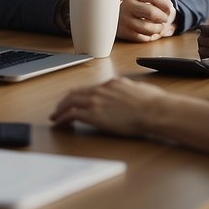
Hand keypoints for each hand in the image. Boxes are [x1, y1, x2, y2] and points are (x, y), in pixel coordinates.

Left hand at [50, 77, 166, 136]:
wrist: (154, 111)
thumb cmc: (153, 104)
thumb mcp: (139, 91)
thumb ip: (129, 91)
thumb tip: (132, 94)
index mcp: (112, 84)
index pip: (89, 88)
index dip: (79, 95)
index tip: (74, 100)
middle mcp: (100, 89)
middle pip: (75, 93)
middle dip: (64, 101)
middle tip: (58, 109)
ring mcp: (95, 101)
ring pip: (69, 102)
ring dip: (59, 110)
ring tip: (54, 118)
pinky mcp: (93, 114)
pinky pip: (71, 115)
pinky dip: (62, 119)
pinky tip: (58, 125)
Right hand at [112, 0, 173, 41]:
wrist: (105, 10)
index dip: (164, 3)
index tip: (169, 8)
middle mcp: (125, 4)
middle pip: (151, 12)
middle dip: (162, 17)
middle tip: (165, 18)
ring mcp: (123, 19)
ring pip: (147, 27)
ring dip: (158, 28)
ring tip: (160, 27)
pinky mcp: (123, 31)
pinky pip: (141, 37)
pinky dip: (149, 36)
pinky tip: (152, 33)